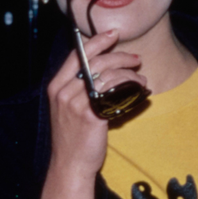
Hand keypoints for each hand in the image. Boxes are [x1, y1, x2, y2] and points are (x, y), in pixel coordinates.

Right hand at [45, 29, 144, 177]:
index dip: (97, 41)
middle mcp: (64, 92)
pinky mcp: (93, 115)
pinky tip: (140, 91)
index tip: (113, 33)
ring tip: (141, 80)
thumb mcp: (67, 108)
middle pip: (96, 61)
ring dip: (130, 74)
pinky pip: (116, 91)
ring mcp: (77, 103)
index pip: (77, 55)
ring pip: (108, 75)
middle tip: (136, 59)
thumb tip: (103, 68)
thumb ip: (78, 88)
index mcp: (56, 87)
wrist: (70, 164)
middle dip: (120, 55)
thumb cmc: (73, 137)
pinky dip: (131, 87)